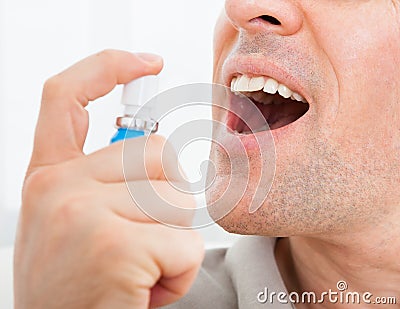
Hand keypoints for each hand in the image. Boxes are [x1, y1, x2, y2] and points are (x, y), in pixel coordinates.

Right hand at [14, 50, 203, 308]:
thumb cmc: (79, 287)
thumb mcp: (76, 224)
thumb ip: (106, 182)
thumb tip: (156, 153)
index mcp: (49, 176)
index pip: (68, 98)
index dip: (108, 68)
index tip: (146, 62)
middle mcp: (56, 187)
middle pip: (158, 154)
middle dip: (171, 198)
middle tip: (146, 239)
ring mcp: (81, 214)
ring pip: (179, 198)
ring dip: (175, 240)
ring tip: (142, 271)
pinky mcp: (114, 247)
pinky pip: (186, 243)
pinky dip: (181, 273)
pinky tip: (147, 292)